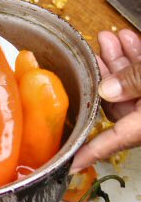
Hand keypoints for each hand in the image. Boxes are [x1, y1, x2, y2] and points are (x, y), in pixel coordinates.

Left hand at [70, 29, 140, 173]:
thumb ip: (135, 83)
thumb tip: (106, 90)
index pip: (109, 143)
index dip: (86, 154)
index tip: (67, 163)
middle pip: (115, 100)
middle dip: (101, 74)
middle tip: (91, 54)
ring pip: (128, 83)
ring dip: (116, 60)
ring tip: (106, 39)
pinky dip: (134, 56)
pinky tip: (125, 39)